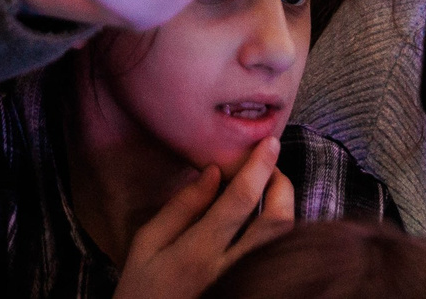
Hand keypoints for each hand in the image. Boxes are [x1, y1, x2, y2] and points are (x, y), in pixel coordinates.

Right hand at [109, 139, 292, 298]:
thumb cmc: (141, 289)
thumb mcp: (146, 244)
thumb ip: (181, 208)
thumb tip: (213, 172)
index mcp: (197, 252)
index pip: (239, 201)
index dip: (258, 167)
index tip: (269, 142)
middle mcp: (230, 270)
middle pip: (276, 223)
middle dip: (282, 187)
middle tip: (272, 167)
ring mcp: (246, 284)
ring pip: (283, 242)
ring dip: (283, 209)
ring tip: (270, 190)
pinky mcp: (253, 290)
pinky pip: (276, 257)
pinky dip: (277, 233)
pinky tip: (264, 221)